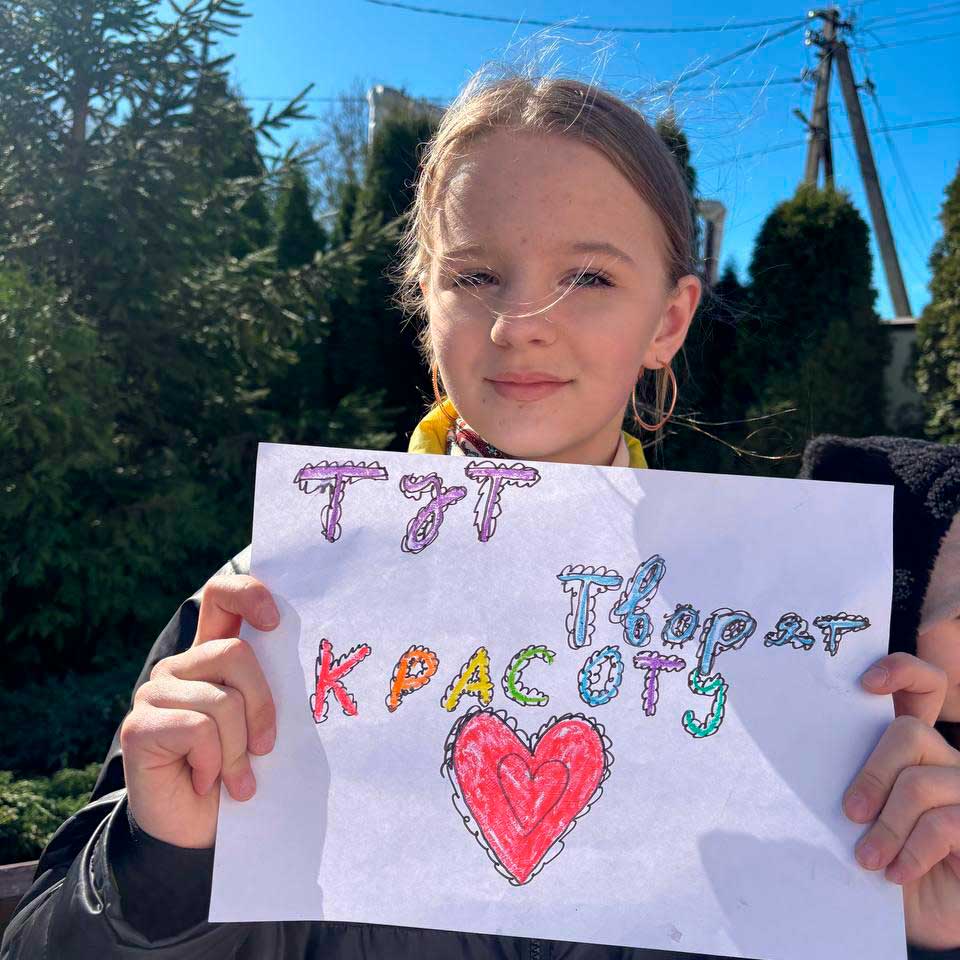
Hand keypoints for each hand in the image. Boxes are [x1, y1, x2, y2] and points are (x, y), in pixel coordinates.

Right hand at [120, 575, 279, 848]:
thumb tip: (310, 664)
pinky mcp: (138, 726)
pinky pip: (198, 729)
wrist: (201, 836)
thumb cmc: (241, 774)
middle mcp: (181, 668)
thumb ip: (273, 689)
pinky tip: (206, 781)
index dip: (248, 595)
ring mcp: (155, 694)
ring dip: (239, 748)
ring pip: (222, 699)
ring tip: (234, 778)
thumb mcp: (264, 725)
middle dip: (263, 705)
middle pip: (236, 653)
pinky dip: (214, 762)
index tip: (275, 621)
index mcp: (213, 657)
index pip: (221, 597)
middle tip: (265, 748)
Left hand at [844, 652, 959, 949]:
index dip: (902, 670)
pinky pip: (944, 823)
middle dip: (872, 773)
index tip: (866, 683)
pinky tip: (896, 873)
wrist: (918, 916)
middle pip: (910, 732)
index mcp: (910, 748)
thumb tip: (786, 765)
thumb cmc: (878, 861)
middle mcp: (943, 760)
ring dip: (888, 825)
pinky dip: (912, 850)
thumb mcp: (856, 819)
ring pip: (921, 782)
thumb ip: (841, 784)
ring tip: (866, 858)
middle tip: (848, 813)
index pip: (922, 686)